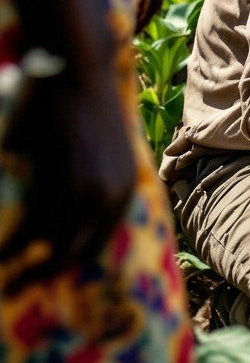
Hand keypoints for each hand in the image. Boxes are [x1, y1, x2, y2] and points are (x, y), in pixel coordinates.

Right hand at [0, 70, 135, 293]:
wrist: (80, 75)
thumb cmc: (83, 107)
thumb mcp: (99, 151)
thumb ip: (92, 181)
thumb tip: (70, 211)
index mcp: (124, 189)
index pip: (99, 241)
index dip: (70, 260)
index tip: (44, 272)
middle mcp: (113, 196)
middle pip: (80, 252)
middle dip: (48, 274)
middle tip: (19, 287)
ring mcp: (91, 192)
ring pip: (56, 247)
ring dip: (28, 269)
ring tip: (7, 280)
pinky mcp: (66, 184)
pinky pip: (37, 229)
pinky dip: (15, 247)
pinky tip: (0, 255)